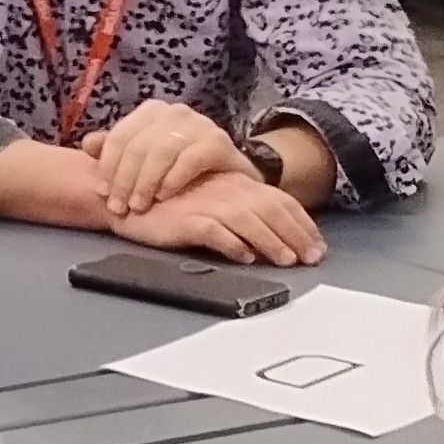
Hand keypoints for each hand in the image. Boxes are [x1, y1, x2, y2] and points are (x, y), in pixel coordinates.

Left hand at [87, 99, 244, 216]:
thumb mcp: (144, 160)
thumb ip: (115, 151)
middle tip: (119, 207)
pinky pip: (190, 159)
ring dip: (145, 183)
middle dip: (124, 180)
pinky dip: (173, 179)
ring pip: (161, 152)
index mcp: (151, 111)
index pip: (120, 137)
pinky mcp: (218, 141)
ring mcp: (199, 124)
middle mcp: (174, 112)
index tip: (101, 193)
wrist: (228, 178)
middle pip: (138, 146)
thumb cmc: (179, 169)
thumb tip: (88, 145)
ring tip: (139, 206)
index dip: (107, 167)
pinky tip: (164, 197)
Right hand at [115, 169, 324, 267]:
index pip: (279, 200)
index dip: (302, 223)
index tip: (317, 245)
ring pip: (248, 221)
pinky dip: (231, 244)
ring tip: (286, 260)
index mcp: (236, 184)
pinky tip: (244, 257)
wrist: (127, 192)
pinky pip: (213, 231)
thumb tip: (270, 236)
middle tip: (312, 258)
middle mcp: (226, 191)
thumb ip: (240, 210)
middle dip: (296, 235)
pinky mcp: (185, 219)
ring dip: (270, 241)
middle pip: (271, 211)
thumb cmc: (171, 199)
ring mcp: (206, 204)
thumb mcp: (212, 197)